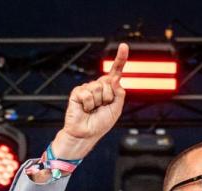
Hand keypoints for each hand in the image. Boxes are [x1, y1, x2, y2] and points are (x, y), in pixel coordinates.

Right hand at [52, 42, 128, 157]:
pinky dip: (88, 104)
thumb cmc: (100, 124)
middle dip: (108, 98)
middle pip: (109, 83)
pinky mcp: (77, 92)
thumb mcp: (116, 110)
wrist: (85, 134)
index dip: (120, 59)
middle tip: (101, 108)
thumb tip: (114, 79)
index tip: (123, 46)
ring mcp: (88, 88)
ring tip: (92, 110)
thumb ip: (119, 94)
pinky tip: (85, 109)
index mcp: (109, 90)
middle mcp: (98, 86)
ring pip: (98, 88)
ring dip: (98, 102)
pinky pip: (87, 93)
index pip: (115, 72)